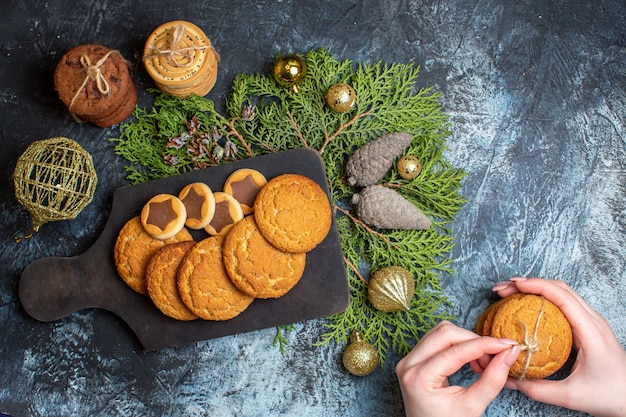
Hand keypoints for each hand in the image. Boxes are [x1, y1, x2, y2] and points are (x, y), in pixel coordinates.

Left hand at [395, 321, 520, 416]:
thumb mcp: (472, 406)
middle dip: (475, 341)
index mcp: (418, 378)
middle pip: (446, 333)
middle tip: (495, 358)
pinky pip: (436, 338)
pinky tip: (470, 360)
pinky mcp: (413, 358)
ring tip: (482, 363)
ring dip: (467, 341)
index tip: (508, 345)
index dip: (485, 345)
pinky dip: (458, 344)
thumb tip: (510, 353)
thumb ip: (492, 380)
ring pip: (441, 332)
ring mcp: (408, 359)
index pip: (456, 351)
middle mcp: (408, 364)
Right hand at [493, 277, 625, 416]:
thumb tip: (509, 380)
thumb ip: (538, 389)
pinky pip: (565, 303)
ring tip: (511, 292)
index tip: (513, 285)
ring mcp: (592, 321)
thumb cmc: (610, 396)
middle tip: (503, 289)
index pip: (562, 297)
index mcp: (591, 332)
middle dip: (529, 283)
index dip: (536, 285)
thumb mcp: (571, 396)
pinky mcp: (589, 326)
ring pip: (563, 292)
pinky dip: (544, 297)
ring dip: (536, 287)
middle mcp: (593, 321)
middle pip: (560, 288)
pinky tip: (528, 306)